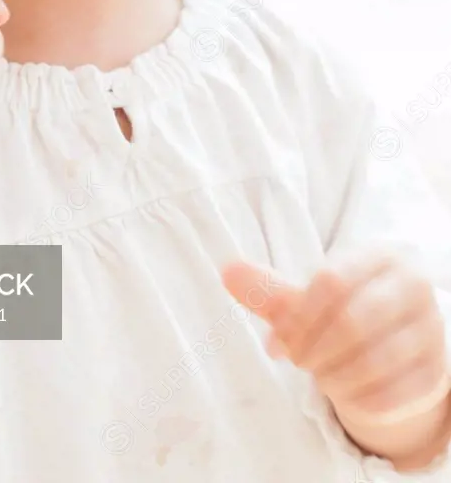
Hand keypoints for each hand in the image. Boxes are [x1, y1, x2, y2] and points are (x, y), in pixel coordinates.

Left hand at [223, 253, 450, 463]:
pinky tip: (345, 395)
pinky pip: (394, 394)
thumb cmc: (346, 309)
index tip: (277, 341)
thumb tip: (226, 271)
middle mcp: (411, 286)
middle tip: (297, 362)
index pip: (331, 281)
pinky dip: (360, 400)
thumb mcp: (308, 297)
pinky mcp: (436, 371)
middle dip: (313, 350)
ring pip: (374, 361)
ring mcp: (430, 328)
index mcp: (378, 255)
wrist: (396, 340)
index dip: (297, 317)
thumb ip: (269, 288)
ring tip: (319, 377)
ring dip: (333, 377)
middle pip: (353, 322)